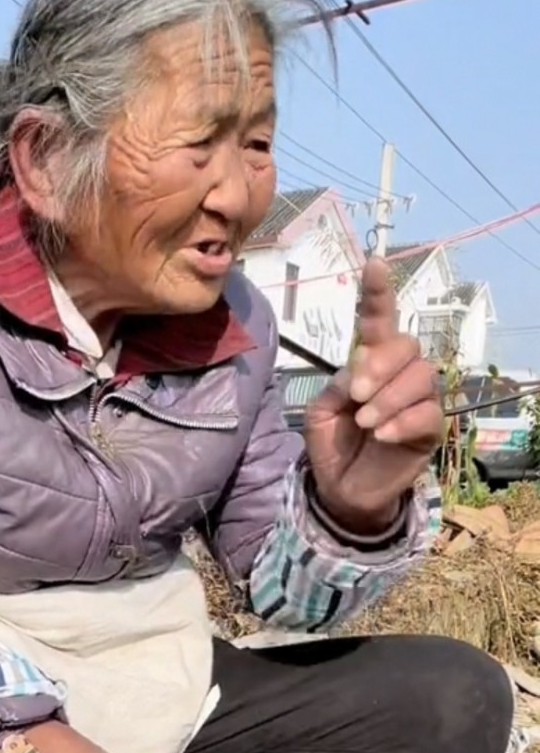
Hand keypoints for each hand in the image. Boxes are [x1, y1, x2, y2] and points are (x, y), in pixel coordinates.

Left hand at [305, 258, 442, 533]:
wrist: (341, 488)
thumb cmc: (332, 442)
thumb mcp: (322, 410)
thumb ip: (337, 384)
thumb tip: (360, 367)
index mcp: (368, 361)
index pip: (377, 321)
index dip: (377, 293)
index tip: (374, 264)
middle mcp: (398, 373)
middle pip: (405, 345)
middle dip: (380, 365)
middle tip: (355, 394)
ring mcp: (418, 399)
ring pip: (420, 378)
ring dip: (387, 398)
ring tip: (364, 421)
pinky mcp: (430, 428)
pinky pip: (427, 413)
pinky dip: (400, 422)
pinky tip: (381, 435)